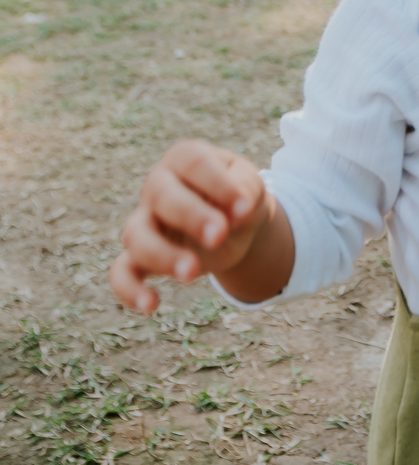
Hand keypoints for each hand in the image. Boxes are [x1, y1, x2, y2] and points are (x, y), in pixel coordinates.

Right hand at [110, 140, 272, 314]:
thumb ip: (247, 190)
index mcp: (185, 159)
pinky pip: (121, 272)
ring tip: (192, 272)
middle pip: (162, 196)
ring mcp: (144, 220)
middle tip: (219, 234)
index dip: (218, 184)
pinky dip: (128, 289)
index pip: (194, 163)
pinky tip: (151, 305)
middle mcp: (157, 186)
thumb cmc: (239, 197)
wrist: (233, 224)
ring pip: (136, 235)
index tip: (245, 207)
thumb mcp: (252, 187)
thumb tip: (237, 210)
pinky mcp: (139, 255)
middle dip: (191, 216)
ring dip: (162, 254)